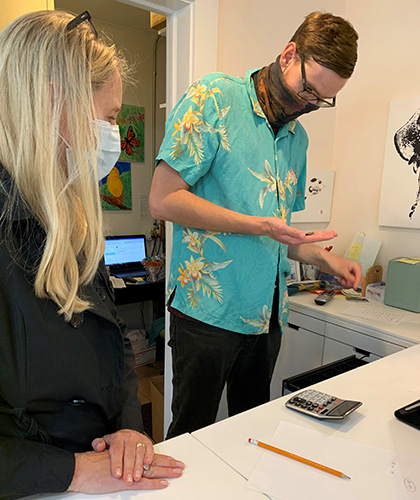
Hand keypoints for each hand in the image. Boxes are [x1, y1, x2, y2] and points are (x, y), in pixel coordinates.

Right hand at [68, 450, 184, 493]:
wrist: (81, 468)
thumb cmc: (91, 465)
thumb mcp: (109, 460)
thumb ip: (121, 462)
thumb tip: (129, 466)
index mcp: (128, 455)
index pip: (149, 456)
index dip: (162, 457)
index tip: (172, 460)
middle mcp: (130, 461)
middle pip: (153, 462)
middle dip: (168, 464)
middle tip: (180, 466)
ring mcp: (128, 471)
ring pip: (151, 470)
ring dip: (165, 472)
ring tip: (177, 473)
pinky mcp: (124, 481)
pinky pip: (142, 483)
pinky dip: (153, 484)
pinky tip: (163, 484)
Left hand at [91, 429, 152, 484]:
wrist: (125, 434)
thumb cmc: (115, 442)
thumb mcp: (105, 442)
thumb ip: (98, 444)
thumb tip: (99, 447)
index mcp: (118, 438)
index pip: (117, 450)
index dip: (117, 463)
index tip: (117, 475)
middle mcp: (129, 437)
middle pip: (129, 453)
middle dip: (129, 468)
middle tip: (128, 480)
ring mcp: (139, 439)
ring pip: (140, 452)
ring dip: (139, 466)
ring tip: (137, 477)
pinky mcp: (147, 442)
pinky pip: (149, 448)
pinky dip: (149, 456)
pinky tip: (147, 464)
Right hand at [265, 217, 337, 244]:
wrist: (264, 226)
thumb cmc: (271, 226)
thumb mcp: (282, 227)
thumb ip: (292, 232)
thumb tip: (303, 236)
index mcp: (294, 239)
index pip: (312, 238)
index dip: (322, 237)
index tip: (331, 235)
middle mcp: (296, 239)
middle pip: (313, 238)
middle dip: (324, 236)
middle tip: (334, 234)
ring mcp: (295, 238)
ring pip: (311, 237)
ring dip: (320, 235)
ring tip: (329, 234)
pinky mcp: (293, 235)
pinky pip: (306, 236)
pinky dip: (313, 235)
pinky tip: (316, 234)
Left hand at [323, 253, 361, 289]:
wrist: (327, 261)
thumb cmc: (335, 262)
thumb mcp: (343, 271)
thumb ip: (350, 278)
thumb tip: (355, 283)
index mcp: (356, 266)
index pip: (360, 277)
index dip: (357, 282)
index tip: (354, 287)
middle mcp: (354, 269)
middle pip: (357, 280)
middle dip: (351, 282)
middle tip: (346, 282)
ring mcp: (350, 272)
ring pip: (352, 281)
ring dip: (346, 282)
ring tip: (341, 280)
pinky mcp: (345, 275)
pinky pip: (347, 281)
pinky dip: (344, 281)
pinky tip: (340, 279)